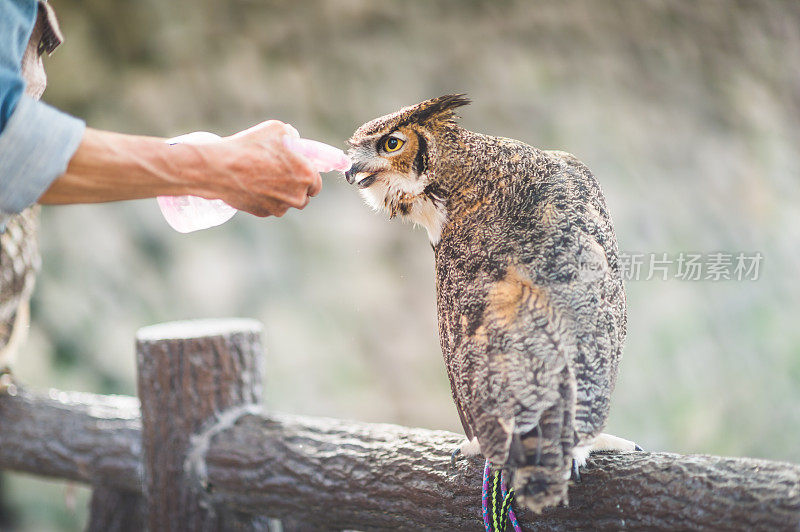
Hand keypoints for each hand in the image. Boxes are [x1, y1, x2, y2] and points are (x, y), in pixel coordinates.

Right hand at [204, 120, 322, 216]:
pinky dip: (265, 199)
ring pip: (286, 202)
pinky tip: (254, 185)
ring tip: (264, 178)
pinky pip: (270, 206)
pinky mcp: (263, 213)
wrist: (222, 168)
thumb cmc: (251, 146)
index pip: (316, 183)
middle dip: (296, 187)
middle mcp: (297, 196)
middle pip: (303, 196)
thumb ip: (293, 136)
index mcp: (307, 176)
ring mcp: (280, 207)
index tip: (298, 170)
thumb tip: (295, 141)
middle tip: (281, 174)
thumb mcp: (278, 129)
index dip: (307, 176)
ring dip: (281, 194)